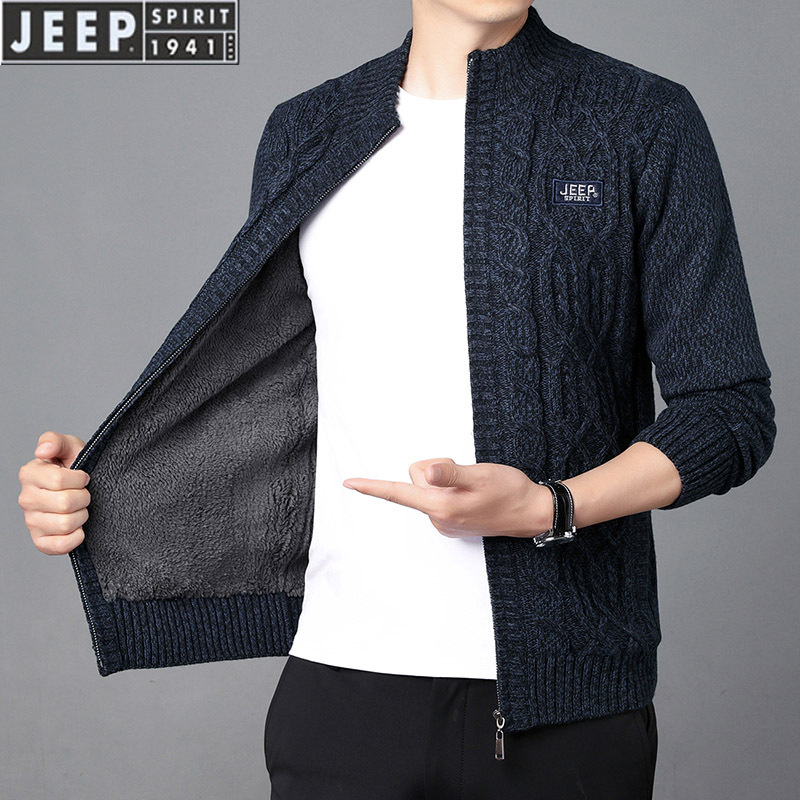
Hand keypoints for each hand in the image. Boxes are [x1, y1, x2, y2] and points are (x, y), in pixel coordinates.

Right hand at [18, 431, 90, 554]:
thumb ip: (56, 441)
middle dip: (84, 497)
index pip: (59, 481)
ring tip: (80, 508)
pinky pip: (60, 546)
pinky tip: (78, 527)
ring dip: (82, 516)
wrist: (86, 489)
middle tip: (83, 493)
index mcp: (30, 474)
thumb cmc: (77, 466)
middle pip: (65, 504)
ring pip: (65, 524)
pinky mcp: (40, 541)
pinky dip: (76, 537)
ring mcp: (31, 521)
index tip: (83, 476)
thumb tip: (42, 450)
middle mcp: (26, 499)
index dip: (79, 479)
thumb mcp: (70, 446)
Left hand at [343, 457, 552, 537]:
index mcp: (440, 507)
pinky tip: (472, 494)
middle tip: (465, 474)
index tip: (349, 483)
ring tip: (473, 486)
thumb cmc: (509, 491)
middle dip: (435, 470)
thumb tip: (427, 471)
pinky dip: (450, 490)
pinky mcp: (451, 522)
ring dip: (445, 481)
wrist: (532, 512)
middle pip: (416, 480)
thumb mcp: (480, 475)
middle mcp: (437, 519)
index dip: (372, 486)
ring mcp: (444, 523)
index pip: (398, 493)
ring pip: (428, 488)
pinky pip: (438, 497)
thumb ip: (450, 473)